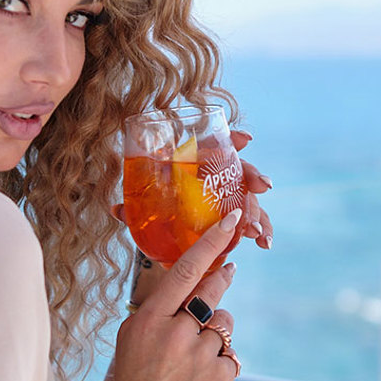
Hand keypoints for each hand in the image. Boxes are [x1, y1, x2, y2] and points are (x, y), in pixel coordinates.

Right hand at [104, 211, 241, 380]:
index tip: (229, 222)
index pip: (185, 270)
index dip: (210, 242)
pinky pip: (231, 352)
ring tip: (195, 356)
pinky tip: (202, 376)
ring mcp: (201, 354)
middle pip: (212, 291)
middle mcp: (177, 333)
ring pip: (224, 323)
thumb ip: (157, 309)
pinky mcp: (221, 375)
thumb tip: (184, 284)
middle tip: (228, 272)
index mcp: (150, 320)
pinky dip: (220, 359)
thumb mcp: (132, 338)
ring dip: (215, 332)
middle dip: (222, 279)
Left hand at [111, 129, 273, 251]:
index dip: (233, 139)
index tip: (247, 140)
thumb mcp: (144, 203)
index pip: (216, 144)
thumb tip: (116, 209)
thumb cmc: (154, 204)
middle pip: (239, 169)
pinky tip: (264, 242)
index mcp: (195, 162)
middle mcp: (215, 176)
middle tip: (261, 187)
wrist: (162, 225)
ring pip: (249, 197)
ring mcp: (227, 196)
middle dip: (252, 176)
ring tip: (258, 230)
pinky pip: (250, 219)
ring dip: (258, 211)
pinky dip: (260, 228)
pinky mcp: (232, 216)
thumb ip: (134, 205)